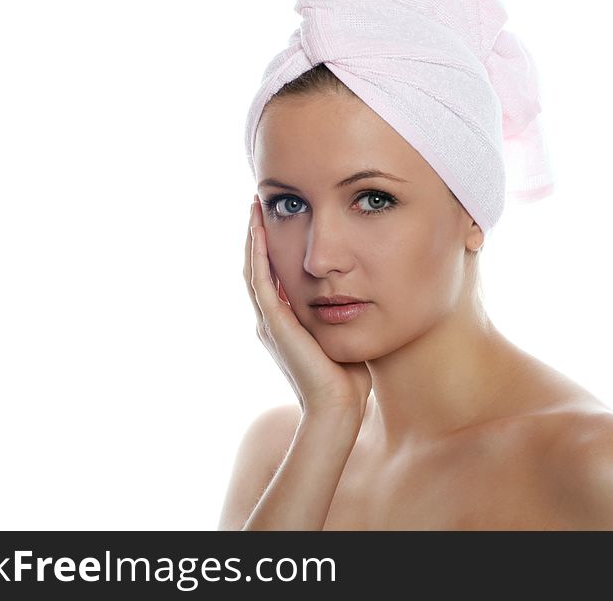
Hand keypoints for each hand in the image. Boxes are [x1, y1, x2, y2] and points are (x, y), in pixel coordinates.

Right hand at [244, 194, 371, 420]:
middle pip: (257, 268)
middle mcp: (271, 321)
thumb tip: (360, 295)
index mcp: (285, 325)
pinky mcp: (274, 324)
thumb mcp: (344, 336)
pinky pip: (260, 281)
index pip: (272, 277)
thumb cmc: (348, 380)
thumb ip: (343, 315)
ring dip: (252, 237)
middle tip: (258, 204)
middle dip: (256, 235)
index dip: (271, 248)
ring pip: (253, 269)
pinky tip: (259, 230)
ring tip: (254, 208)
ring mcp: (269, 322)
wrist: (338, 408)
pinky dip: (257, 254)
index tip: (277, 220)